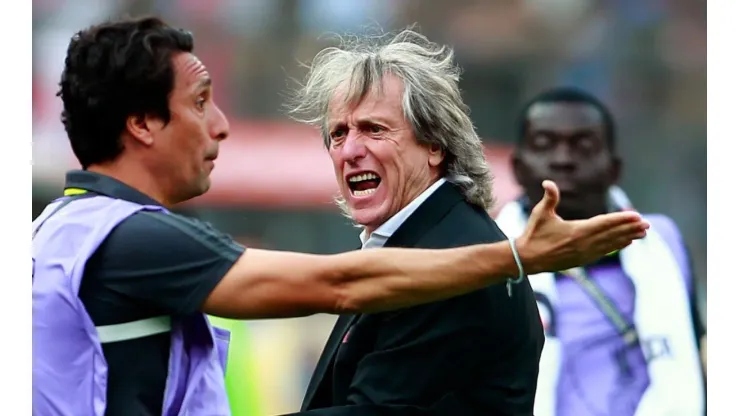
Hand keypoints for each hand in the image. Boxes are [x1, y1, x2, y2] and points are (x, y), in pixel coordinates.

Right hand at [516, 180, 648, 273]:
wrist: (527, 259)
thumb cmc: (533, 234)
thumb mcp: (541, 214)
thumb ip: (549, 197)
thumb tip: (548, 182)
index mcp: (577, 231)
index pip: (605, 223)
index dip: (622, 219)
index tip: (637, 216)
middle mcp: (584, 243)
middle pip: (612, 234)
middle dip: (630, 228)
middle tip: (647, 224)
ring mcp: (585, 253)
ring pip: (611, 244)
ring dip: (627, 237)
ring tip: (642, 233)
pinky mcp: (582, 260)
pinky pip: (604, 251)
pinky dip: (616, 246)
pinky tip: (626, 243)